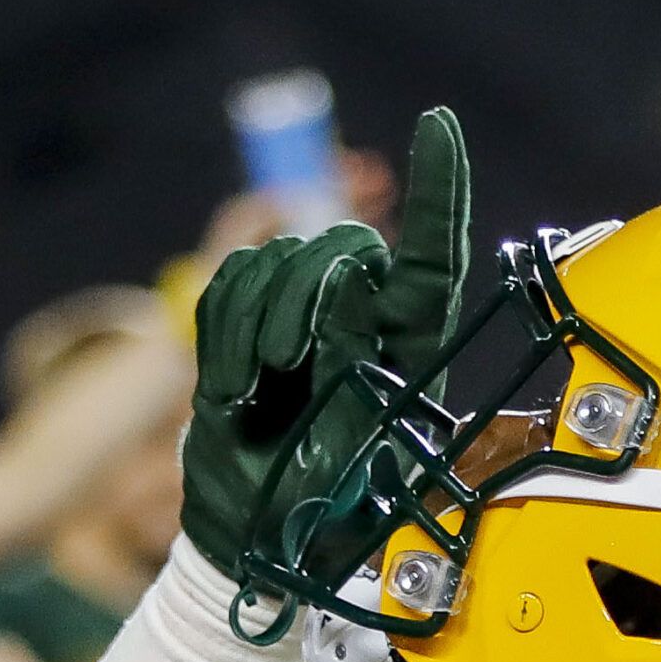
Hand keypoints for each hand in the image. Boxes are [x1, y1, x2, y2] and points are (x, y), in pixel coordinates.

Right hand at [179, 109, 472, 592]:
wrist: (243, 538)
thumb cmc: (310, 508)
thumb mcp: (347, 438)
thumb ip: (355, 354)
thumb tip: (355, 277)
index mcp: (406, 351)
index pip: (432, 259)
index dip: (438, 189)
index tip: (438, 123)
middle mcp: (360, 323)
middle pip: (342, 249)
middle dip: (304, 294)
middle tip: (283, 366)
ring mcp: (300, 321)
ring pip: (279, 258)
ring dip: (255, 322)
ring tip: (252, 392)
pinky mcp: (245, 325)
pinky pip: (230, 280)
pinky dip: (222, 327)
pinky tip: (231, 385)